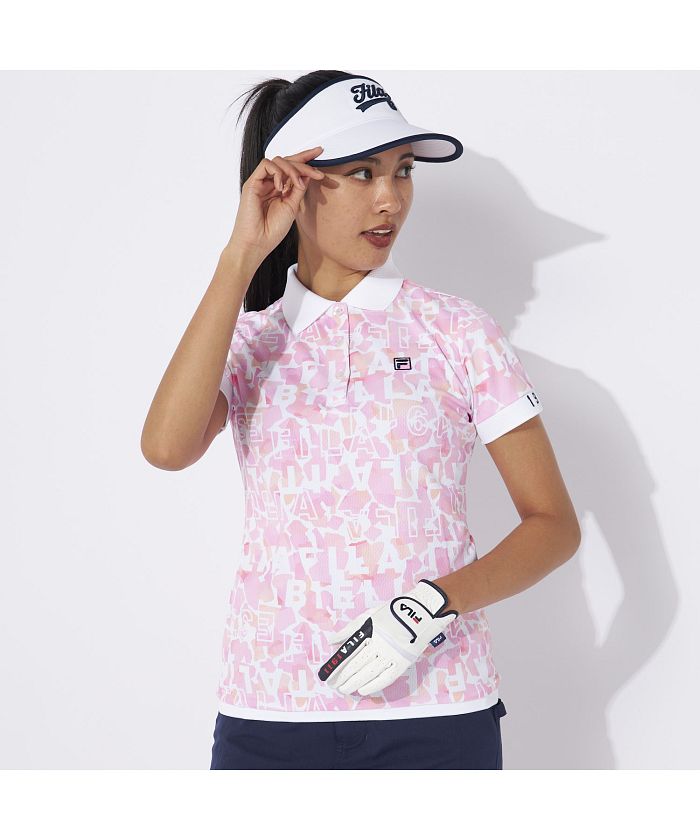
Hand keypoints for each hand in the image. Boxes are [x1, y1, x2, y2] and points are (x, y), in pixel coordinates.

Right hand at [226, 145, 325, 261]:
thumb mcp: (292, 206)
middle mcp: (269, 183)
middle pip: (286, 161)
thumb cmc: (272, 230)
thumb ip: (298, 189)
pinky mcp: (252, 183)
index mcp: (279, 189)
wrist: (257, 242)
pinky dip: (277, 172)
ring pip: (278, 160)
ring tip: (297, 184)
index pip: (292, 167)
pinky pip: (266, 165)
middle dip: (303, 161)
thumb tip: (308, 173)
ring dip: (292, 169)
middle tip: (317, 171)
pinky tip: (281, 187)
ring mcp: (260, 182)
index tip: (320, 152)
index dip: (305, 158)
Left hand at [317, 579, 457, 695]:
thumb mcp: (369, 615)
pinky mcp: (403, 662)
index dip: (337, 665)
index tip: (328, 674)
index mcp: (370, 631)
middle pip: (357, 665)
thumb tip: (332, 642)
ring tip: (345, 690)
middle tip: (334, 685)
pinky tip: (363, 690)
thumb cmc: (392, 613)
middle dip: (344, 677)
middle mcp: (380, 644)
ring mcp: (392, 654)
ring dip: (355, 683)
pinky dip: (374, 686)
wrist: (420, 614)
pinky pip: (386, 678)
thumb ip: (350, 629)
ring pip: (370, 673)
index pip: (349, 652)